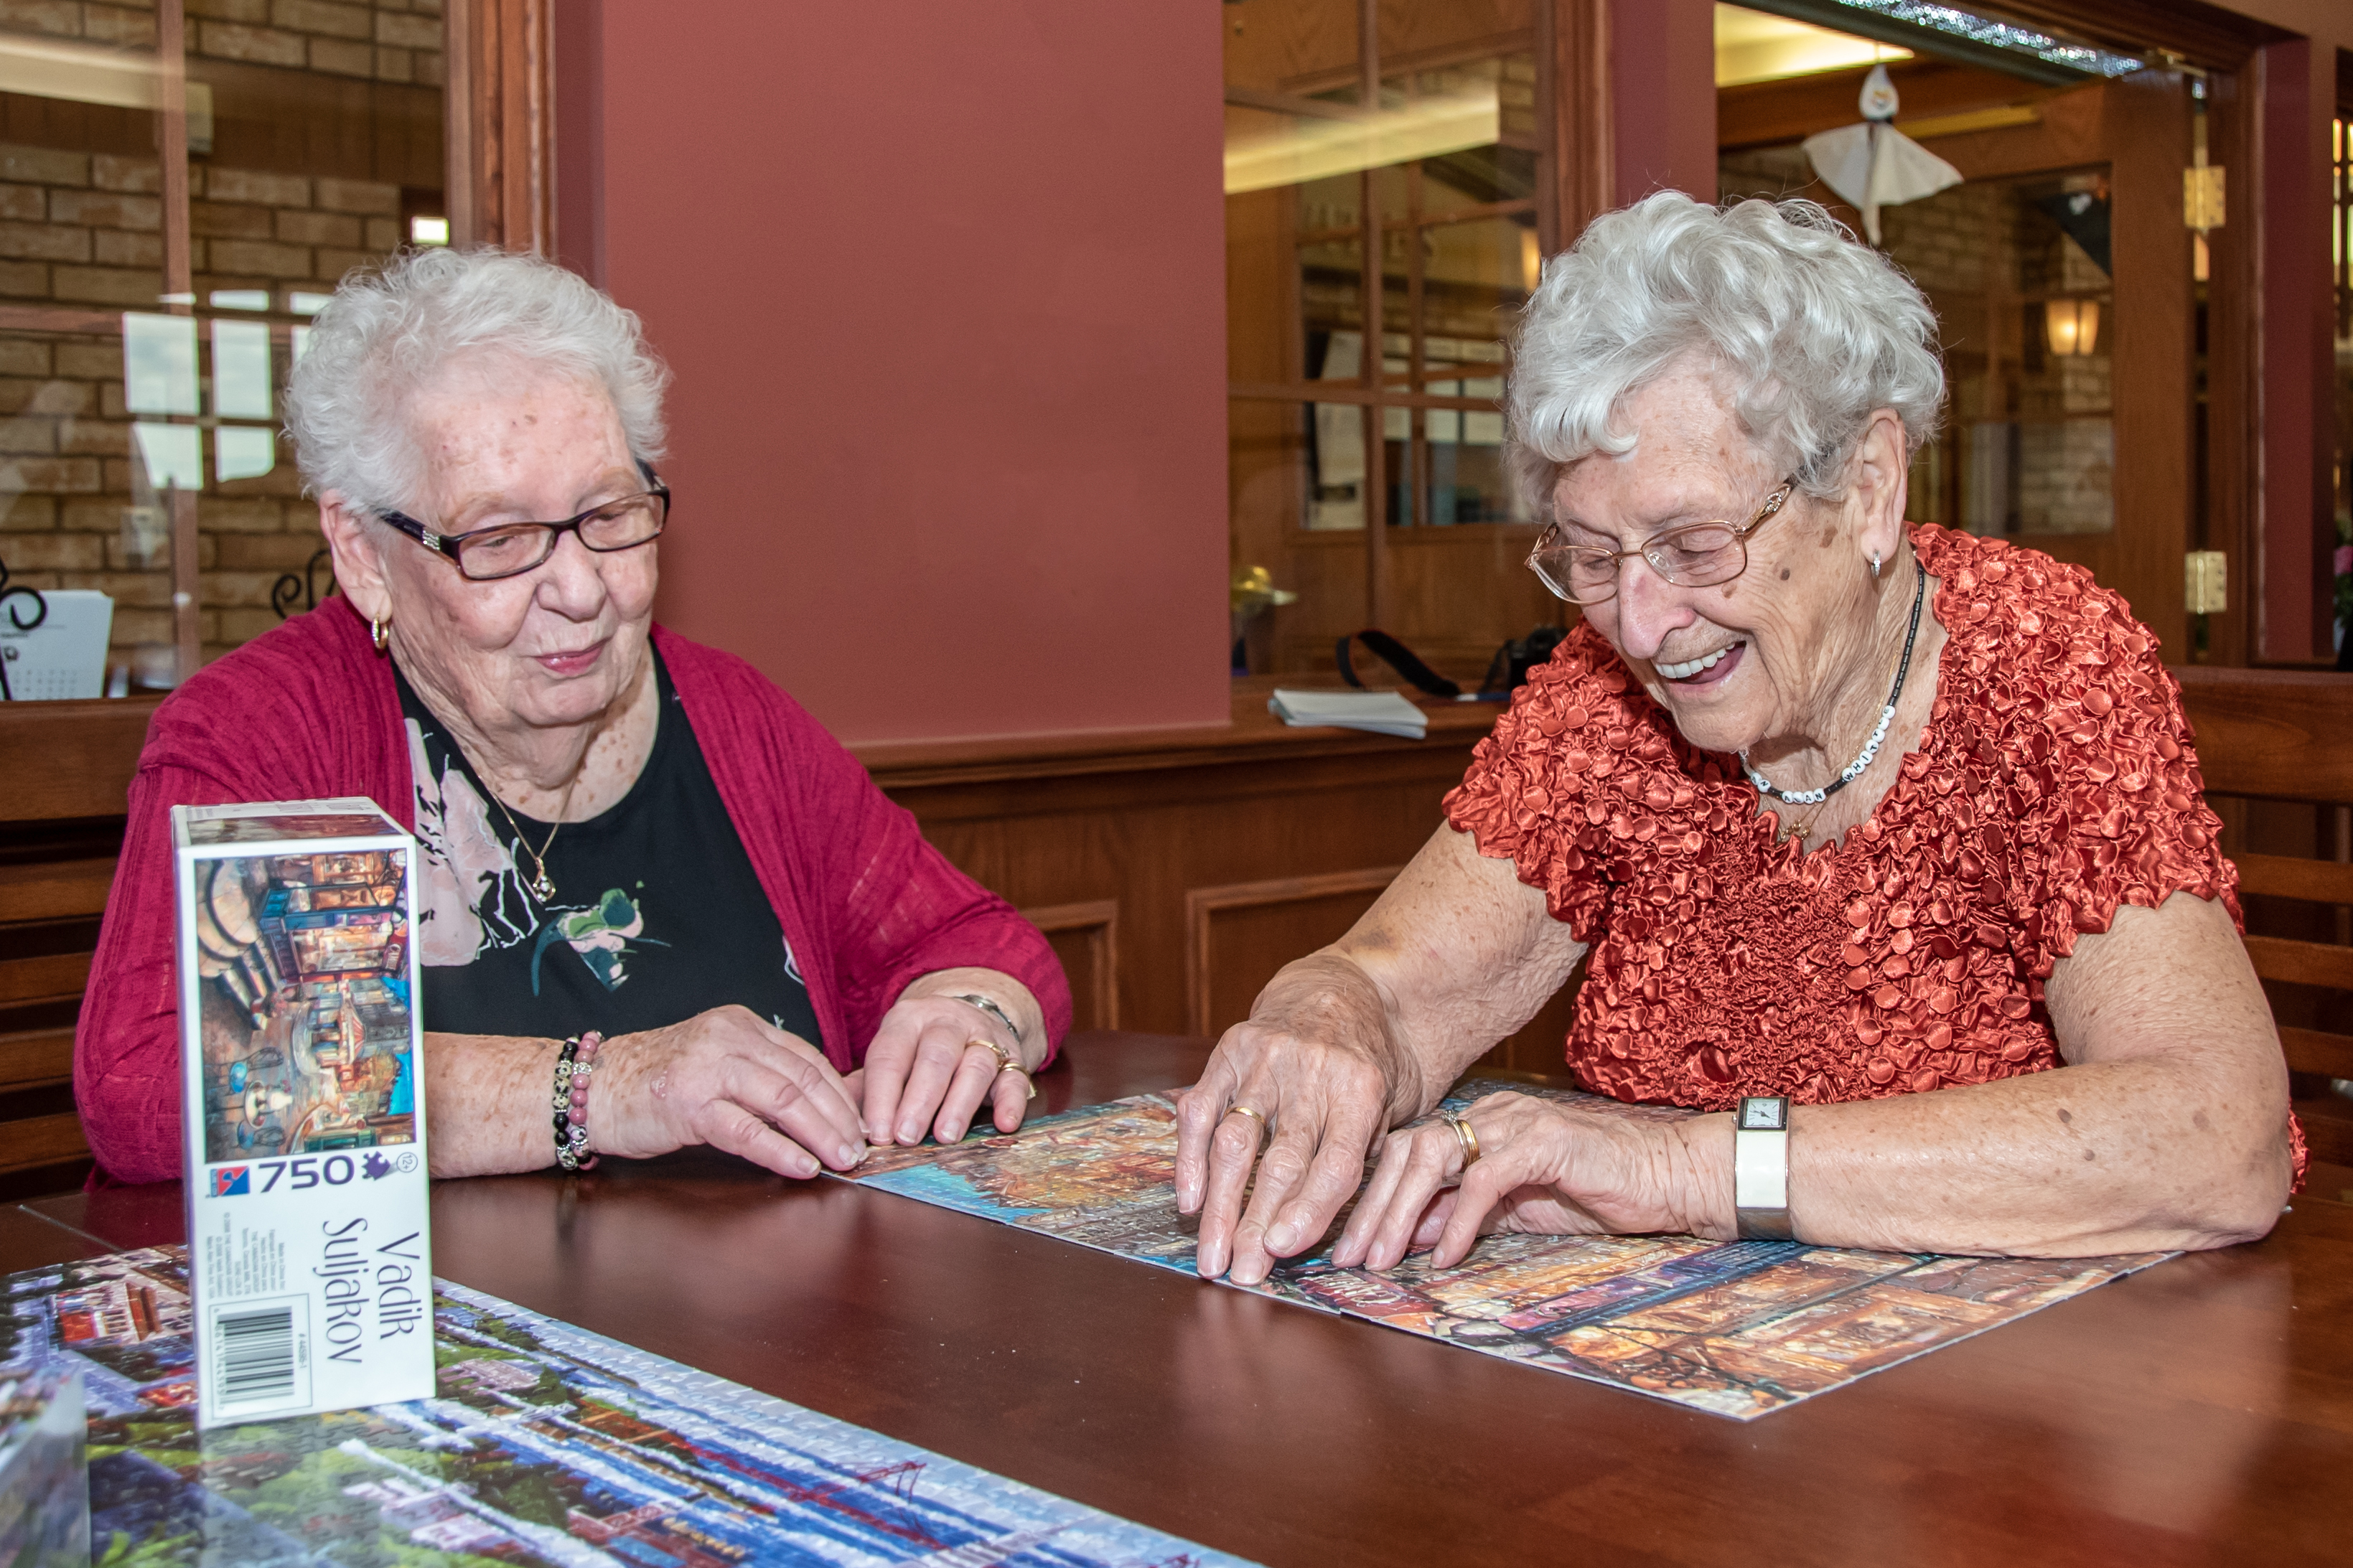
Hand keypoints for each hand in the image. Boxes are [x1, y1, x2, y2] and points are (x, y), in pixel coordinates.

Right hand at [591, 1004, 866, 1177]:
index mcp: (741, 1025)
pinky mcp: (688, 1103)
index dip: (841, 1095)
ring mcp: (708, 1067)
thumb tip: (820, 1110)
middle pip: (804, 1078)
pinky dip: (780, 1150)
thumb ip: (760, 1076)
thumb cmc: (656, 1084)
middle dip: (839, 1118)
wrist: (591, 1089)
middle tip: (861, 1149)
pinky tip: (802, 1167)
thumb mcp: (715, 1064)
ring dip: (820, 1134)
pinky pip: (746, 1129)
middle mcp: (729, 1037)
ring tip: (842, 1161)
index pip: (808, 1058)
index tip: (861, 1125)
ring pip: (783, 1099)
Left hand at [852, 991, 1038, 1147]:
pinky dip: (1011, 1102)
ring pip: (975, 1066)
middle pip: (935, 1058)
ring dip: (960, 1104)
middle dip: (919, 1100)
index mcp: (907, 1021)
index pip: (891, 1056)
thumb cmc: (919, 1049)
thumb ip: (866, 1087)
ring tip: (945, 1137)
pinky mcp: (1013, 1056)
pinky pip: (1015, 1077)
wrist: (970, 1017)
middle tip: (906, 1137)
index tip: (877, 1135)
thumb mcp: (890, 1056)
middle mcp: (947, 1023)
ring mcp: (984, 1037)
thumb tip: (842, 1123)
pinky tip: (1004, 1124)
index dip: (881, 1097)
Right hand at [1173, 957, 1417, 1284]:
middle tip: (1242, 1273)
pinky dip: (1190, 1157)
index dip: (1309, 1210)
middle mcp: (1311, 1072)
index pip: (1334, 1162)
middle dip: (1257, 1224)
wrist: (1344, 991)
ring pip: (1235, 1141)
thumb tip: (1321, 1232)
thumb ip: (1360, 1159)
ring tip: (1211, 1254)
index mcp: (1361, 1089)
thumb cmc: (1370, 1066)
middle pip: (1281, 1161)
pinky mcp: (1230, 1050)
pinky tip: (1189, 1200)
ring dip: (1220, 1205)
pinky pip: (1202, 1109)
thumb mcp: (1389, 1107)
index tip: (1283, 1251)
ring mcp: (1266, 1059)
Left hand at [1332, 1092, 1720, 1270]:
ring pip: (1434, 1158)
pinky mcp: (1545, 1141)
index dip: (1370, 1198)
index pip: (1405, 1154)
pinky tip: (1447, 1257)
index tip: (1345, 1245)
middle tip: (1346, 1258)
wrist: (1672, 1178)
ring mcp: (1517, 1123)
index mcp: (1480, 1127)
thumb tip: (1411, 1237)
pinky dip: (1460, 1220)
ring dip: (1401, 1212)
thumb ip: (1465, 1216)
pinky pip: (1486, 1178)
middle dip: (1371, 1207)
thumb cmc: (1599, 1193)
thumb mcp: (1518, 1211)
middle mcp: (1491, 1115)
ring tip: (1382, 1259)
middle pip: (1407, 1152)